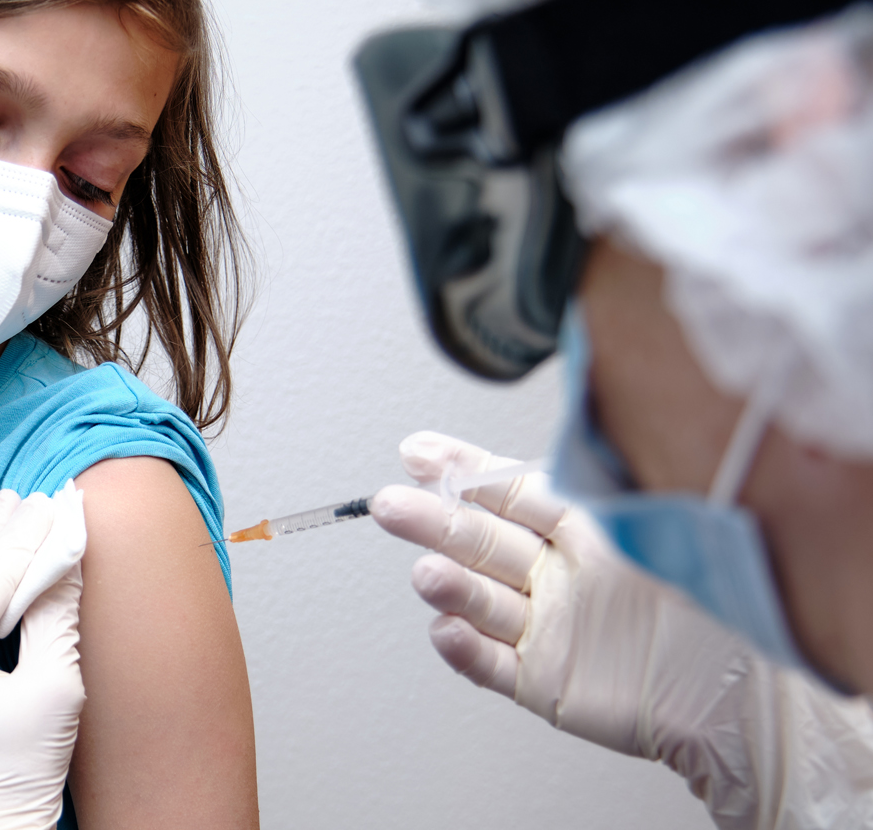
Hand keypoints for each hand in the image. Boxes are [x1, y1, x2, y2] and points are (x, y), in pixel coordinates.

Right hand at [371, 431, 872, 829]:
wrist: (747, 696)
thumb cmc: (713, 605)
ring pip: (482, 600)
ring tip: (426, 572)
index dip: (461, 471)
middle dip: (432, 520)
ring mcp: (548, 628)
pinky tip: (444, 629)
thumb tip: (551, 441)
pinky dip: (465, 649)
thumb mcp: (654, 524)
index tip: (419, 452)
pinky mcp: (546, 681)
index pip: (509, 491)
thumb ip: (596, 488)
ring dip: (448, 584)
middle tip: (392, 504)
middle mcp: (557, 576)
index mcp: (581, 531)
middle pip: (481, 541)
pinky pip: (493, 664)